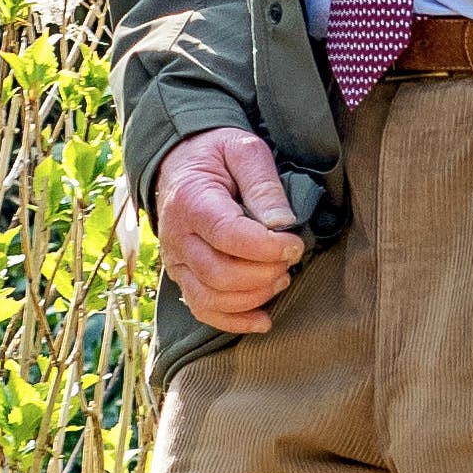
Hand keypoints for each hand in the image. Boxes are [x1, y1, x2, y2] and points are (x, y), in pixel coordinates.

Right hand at [153, 127, 306, 334]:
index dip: (268, 247)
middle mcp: (178, 237)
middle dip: (265, 273)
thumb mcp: (244, 151)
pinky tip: (264, 319)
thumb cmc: (216, 154)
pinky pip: (202, 310)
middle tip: (290, 259)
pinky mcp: (182, 276)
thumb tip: (283, 224)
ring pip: (212, 298)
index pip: (229, 236)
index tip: (296, 243)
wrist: (179, 160)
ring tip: (280, 277)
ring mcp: (177, 261)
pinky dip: (234, 322)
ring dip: (254, 296)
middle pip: (221, 274)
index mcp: (192, 201)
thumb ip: (264, 184)